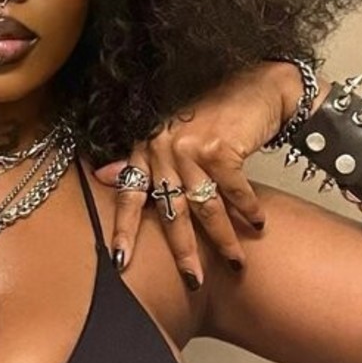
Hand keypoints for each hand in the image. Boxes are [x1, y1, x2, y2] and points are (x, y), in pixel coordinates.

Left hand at [91, 62, 298, 288]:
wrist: (257, 83)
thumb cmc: (215, 112)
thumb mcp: (173, 133)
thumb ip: (141, 159)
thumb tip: (104, 176)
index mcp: (147, 146)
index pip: (129, 194)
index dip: (125, 230)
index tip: (121, 262)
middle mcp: (163, 146)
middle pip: (171, 210)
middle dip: (184, 250)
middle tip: (193, 279)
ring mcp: (190, 146)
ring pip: (204, 206)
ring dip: (223, 238)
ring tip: (235, 260)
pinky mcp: (220, 147)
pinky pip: (233, 191)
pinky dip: (247, 209)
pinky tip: (258, 222)